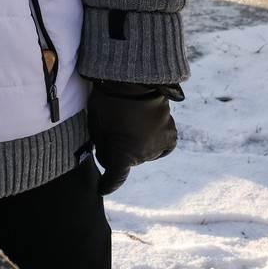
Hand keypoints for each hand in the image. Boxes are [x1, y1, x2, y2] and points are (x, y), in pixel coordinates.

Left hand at [90, 79, 181, 194]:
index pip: (115, 177)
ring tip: (129, 125)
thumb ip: (102, 147)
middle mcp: (145, 155)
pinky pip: (162, 147)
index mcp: (125, 154)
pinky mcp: (171, 135)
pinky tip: (147, 133)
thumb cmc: (109, 101)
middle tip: (112, 129)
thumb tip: (109, 160)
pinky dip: (154, 143)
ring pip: (144, 154)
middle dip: (119, 151)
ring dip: (136, 146)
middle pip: (128, 161)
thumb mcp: (96, 125)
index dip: (107, 184)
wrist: (135, 79)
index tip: (101, 189)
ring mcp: (160, 145)